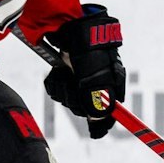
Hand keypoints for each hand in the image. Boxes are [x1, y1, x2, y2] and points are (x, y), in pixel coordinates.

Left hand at [41, 5, 124, 138]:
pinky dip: (54, 81)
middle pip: (83, 108)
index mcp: (109, 85)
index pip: (108, 112)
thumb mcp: (97, 80)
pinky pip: (55, 88)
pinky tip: (57, 71)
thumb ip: (98, 104)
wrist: (71, 29)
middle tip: (73, 86)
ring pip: (66, 98)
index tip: (96, 133)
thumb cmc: (90, 53)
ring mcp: (78, 79)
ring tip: (64, 74)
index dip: (102, 123)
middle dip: (74, 99)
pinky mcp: (63, 73)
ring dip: (62, 88)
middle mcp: (94, 84)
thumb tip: (99, 126)